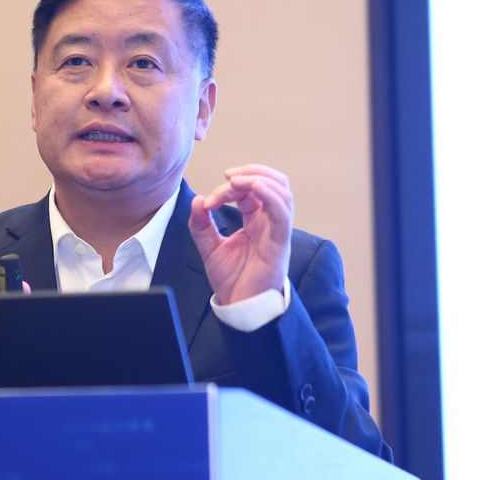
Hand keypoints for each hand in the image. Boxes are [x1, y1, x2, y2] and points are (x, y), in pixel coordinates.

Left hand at [188, 165, 292, 304]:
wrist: (241, 306)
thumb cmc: (233, 279)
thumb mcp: (209, 247)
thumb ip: (201, 225)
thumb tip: (196, 200)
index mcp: (255, 220)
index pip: (249, 190)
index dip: (230, 186)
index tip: (208, 201)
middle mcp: (269, 222)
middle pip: (272, 182)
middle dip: (250, 172)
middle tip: (228, 177)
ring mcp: (276, 230)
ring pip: (282, 191)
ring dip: (259, 178)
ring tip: (236, 181)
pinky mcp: (280, 241)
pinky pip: (282, 212)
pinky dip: (270, 195)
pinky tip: (254, 187)